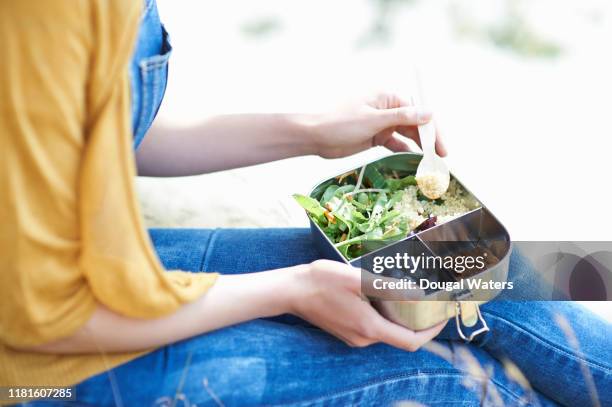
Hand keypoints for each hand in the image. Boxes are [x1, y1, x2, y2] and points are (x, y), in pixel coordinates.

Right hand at [289, 260, 446, 350]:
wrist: (291, 290)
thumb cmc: (322, 281)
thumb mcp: (357, 278)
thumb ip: (388, 287)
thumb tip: (417, 294)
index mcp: (369, 328)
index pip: (411, 341)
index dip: (432, 331)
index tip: (444, 315)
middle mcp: (363, 339)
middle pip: (401, 336)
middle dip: (419, 320)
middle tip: (430, 298)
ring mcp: (353, 338)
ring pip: (387, 331)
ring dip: (401, 317)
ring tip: (409, 293)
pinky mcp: (346, 332)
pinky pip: (374, 328)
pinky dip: (386, 316)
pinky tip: (383, 296)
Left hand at [309, 93, 446, 158]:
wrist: (315, 136)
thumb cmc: (340, 123)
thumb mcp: (373, 120)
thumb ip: (402, 117)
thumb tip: (428, 112)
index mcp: (388, 97)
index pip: (418, 111)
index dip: (432, 129)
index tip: (441, 145)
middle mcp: (387, 108)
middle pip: (415, 123)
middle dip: (429, 140)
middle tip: (441, 158)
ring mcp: (381, 123)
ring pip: (406, 134)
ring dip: (419, 146)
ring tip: (431, 162)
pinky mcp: (375, 136)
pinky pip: (395, 143)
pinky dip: (405, 151)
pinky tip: (414, 160)